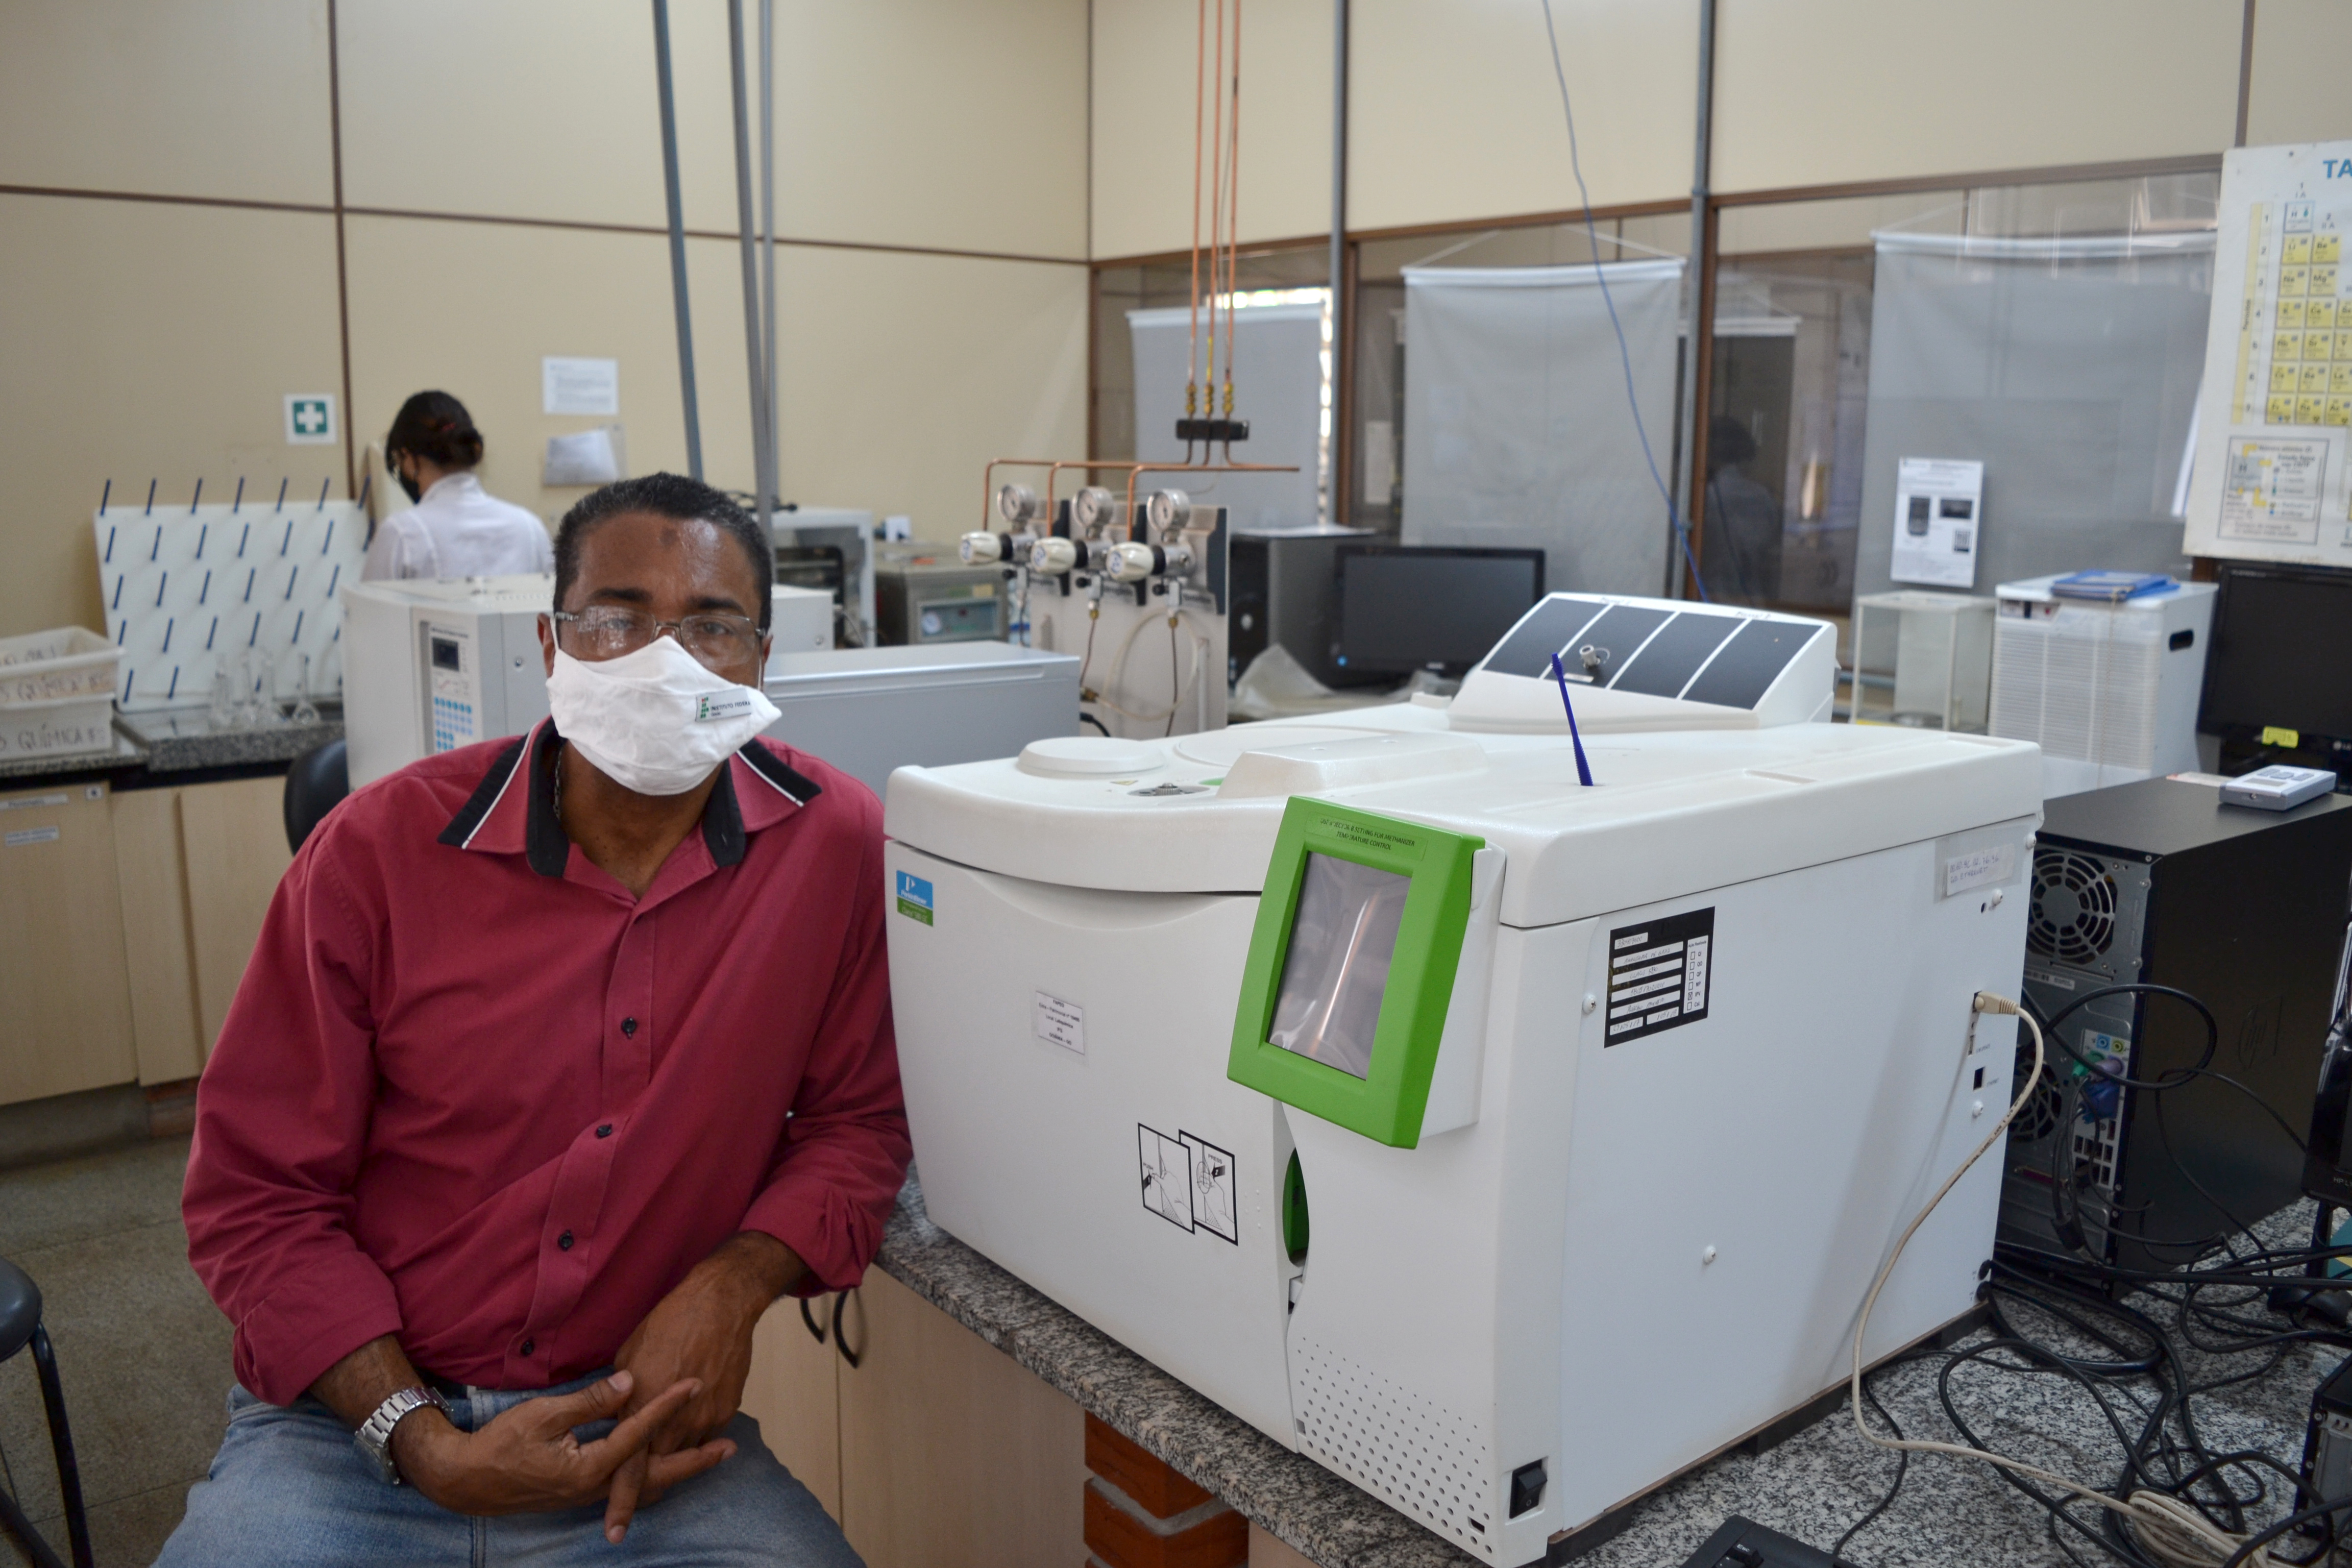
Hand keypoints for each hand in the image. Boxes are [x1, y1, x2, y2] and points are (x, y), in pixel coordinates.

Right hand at [391, 1369, 733, 1516]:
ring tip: (709, 1455)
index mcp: (590, 1466)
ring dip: (678, 1470)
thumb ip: (590, 1402)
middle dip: (695, 1460)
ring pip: (645, 1486)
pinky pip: (627, 1488)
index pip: (641, 1432)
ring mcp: (588, 1494)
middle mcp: (595, 1487)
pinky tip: (664, 1464)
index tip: (694, 1382)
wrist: (464, 1481)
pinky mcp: (580, 1493)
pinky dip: (653, 1477)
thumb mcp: (543, 1415)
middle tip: (729, 1446)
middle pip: (658, 1475)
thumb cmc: (499, 1444)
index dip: (669, 1405)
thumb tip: (629, 1382)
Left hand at [604, 1233, 802, 1540]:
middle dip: (646, 1486)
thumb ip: (620, 1395)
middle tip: (631, 1501)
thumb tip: (615, 1414)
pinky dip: (693, 1430)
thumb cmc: (669, 1323)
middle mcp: (675, 1422)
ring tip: (664, 1438)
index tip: (613, 1532)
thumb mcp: (628, 1355)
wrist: (721, 1303)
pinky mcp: (725, 1410)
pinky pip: (704, 1433)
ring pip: (683, 1454)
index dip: (621, 1504)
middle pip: (659, 1469)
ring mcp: (704, 1419)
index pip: (630, 1470)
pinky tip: (688, 1409)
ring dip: (670, 1453)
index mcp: (642, 1408)